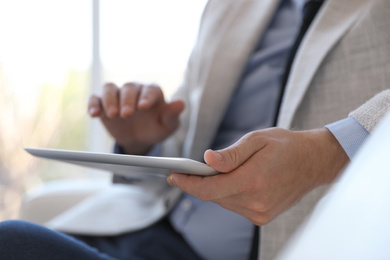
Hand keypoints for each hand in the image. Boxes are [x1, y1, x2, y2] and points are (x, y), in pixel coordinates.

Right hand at [88, 82, 184, 154]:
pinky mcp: (103, 103)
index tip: (143, 107)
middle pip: (129, 88)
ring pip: (110, 88)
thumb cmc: (156, 128)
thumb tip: (181, 103)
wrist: (140, 138)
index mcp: (152, 93)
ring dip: (109, 100)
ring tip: (112, 115)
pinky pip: (95, 98)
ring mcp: (118, 95)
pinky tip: (94, 114)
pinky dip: (93, 104)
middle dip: (127, 100)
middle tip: (126, 115)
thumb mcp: (167, 126)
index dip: (147, 96)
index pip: (150, 89)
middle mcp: (135, 90)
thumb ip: (172, 115)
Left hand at [167, 128, 348, 224]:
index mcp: (253, 181)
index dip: (187, 183)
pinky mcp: (263, 216)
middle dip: (198, 183)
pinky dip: (227, 193)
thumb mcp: (257, 140)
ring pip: (223, 201)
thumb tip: (207, 160)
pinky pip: (234, 205)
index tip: (172, 176)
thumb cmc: (285, 146)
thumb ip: (231, 154)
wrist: (314, 162)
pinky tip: (231, 181)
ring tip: (211, 173)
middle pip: (213, 196)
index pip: (209, 189)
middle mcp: (256, 201)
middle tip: (185, 171)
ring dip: (214, 188)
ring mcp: (260, 212)